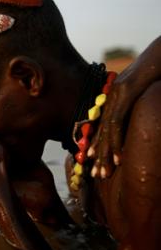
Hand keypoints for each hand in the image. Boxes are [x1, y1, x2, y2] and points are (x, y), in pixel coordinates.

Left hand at [88, 36, 160, 177]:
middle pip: (101, 130)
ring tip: (104, 172)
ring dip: (105, 152)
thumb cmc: (157, 74)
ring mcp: (116, 95)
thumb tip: (134, 123)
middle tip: (96, 175)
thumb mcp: (143, 95)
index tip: (95, 163)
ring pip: (107, 129)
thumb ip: (135, 108)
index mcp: (114, 100)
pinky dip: (117, 139)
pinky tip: (117, 156)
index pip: (103, 126)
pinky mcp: (125, 92)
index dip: (98, 145)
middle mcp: (111, 98)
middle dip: (99, 154)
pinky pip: (118, 120)